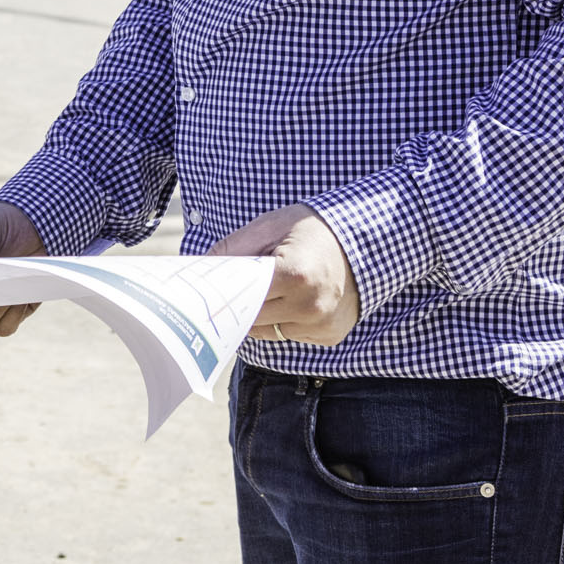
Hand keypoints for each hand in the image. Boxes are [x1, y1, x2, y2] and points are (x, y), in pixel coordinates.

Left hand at [210, 203, 360, 346]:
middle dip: (240, 304)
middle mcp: (311, 306)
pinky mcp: (330, 336)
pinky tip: (294, 299)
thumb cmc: (312, 229)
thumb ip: (232, 249)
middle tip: (235, 288)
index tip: (208, 292)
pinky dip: (284, 320)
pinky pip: (290, 335)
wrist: (363, 240)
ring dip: (263, 314)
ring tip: (274, 288)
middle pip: (251, 318)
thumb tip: (199, 269)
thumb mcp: (269, 227)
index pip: (242, 298)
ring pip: (268, 331)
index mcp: (295, 275)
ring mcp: (322, 325)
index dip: (224, 294)